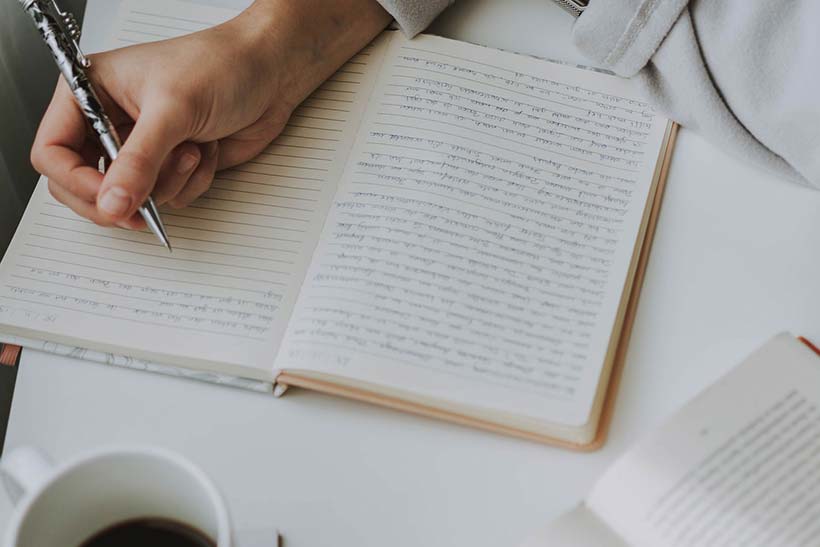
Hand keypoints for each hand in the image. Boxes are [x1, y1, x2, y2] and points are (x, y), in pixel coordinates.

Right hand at [31, 0, 389, 228]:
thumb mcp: (173, 110)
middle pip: (86, 186)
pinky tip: (206, 151)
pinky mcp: (173, 164)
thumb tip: (112, 203)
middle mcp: (111, 121)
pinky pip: (170, 198)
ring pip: (134, 197)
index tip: (110, 198)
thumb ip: (139, 162)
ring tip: (192, 148)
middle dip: (122, 196)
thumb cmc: (222, 66)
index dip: (77, 183)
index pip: (53, 152)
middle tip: (145, 202)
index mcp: (91, 92)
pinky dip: (192, 182)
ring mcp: (143, 147)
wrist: (272, 73)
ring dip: (170, 182)